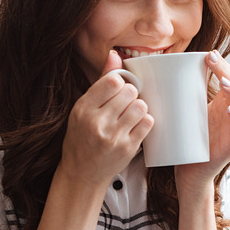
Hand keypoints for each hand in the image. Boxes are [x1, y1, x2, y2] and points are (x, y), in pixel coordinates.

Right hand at [59, 50, 153, 187]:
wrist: (82, 174)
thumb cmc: (82, 137)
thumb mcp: (83, 108)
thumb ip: (101, 82)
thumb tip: (115, 55)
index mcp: (83, 109)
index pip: (112, 81)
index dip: (120, 83)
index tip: (118, 90)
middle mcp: (97, 122)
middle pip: (130, 92)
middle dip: (131, 95)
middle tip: (125, 104)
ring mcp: (113, 137)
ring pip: (141, 106)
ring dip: (139, 108)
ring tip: (130, 115)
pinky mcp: (128, 148)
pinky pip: (148, 123)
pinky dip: (145, 122)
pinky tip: (135, 125)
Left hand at [175, 50, 229, 193]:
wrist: (188, 172)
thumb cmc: (186, 143)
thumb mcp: (184, 114)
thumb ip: (178, 97)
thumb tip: (155, 75)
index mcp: (223, 103)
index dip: (223, 65)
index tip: (208, 55)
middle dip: (227, 70)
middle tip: (211, 60)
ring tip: (222, 83)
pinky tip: (229, 111)